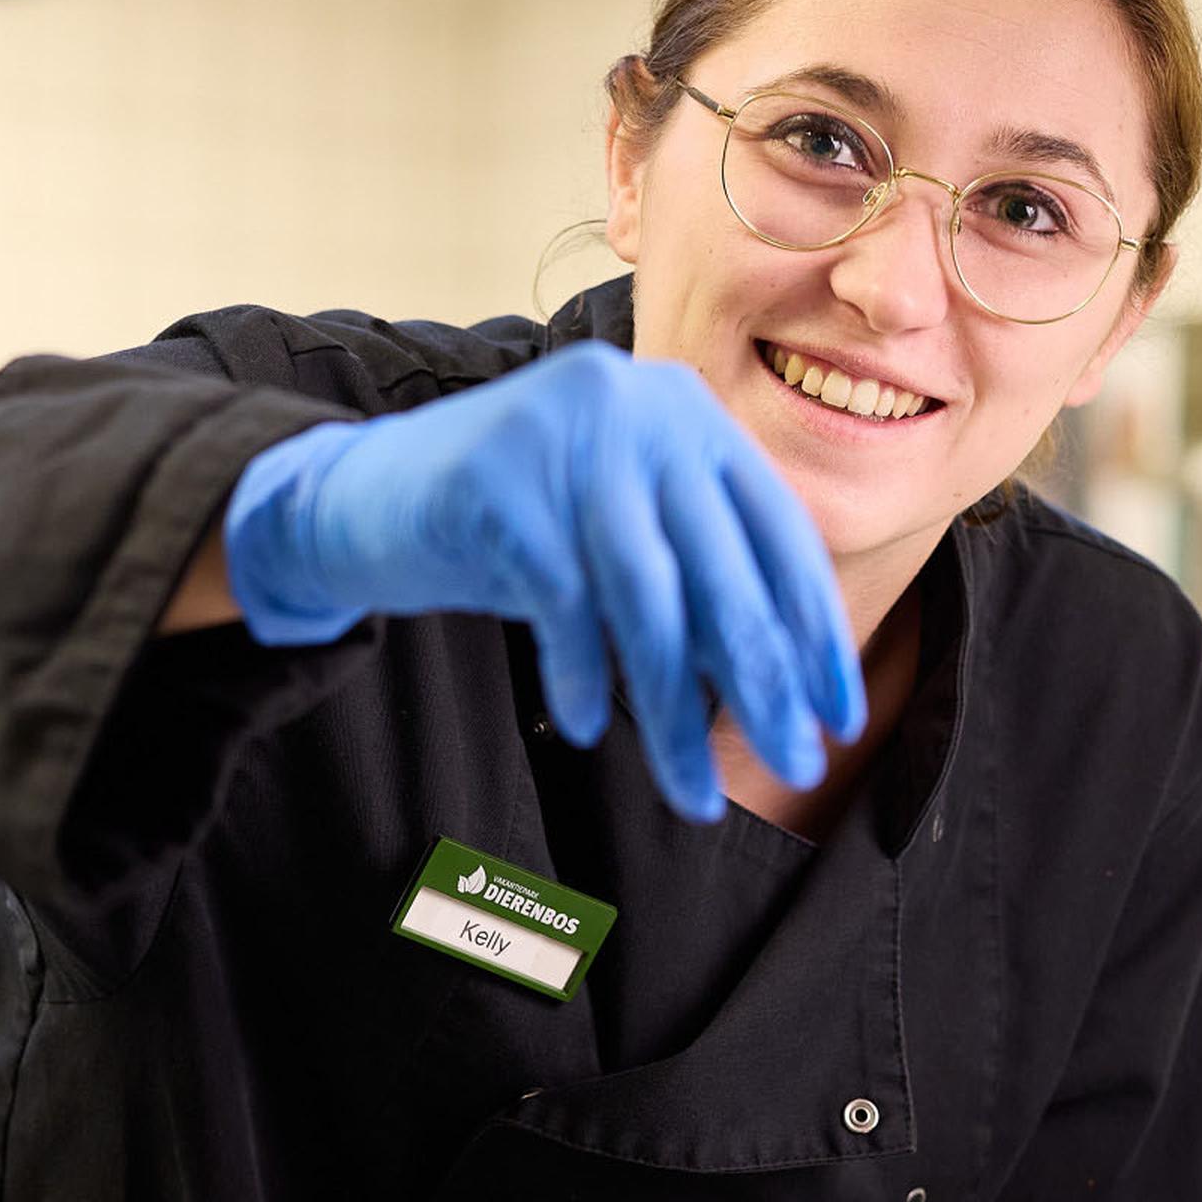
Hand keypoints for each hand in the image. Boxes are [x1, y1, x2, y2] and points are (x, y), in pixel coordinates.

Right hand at [219, 343, 864, 820]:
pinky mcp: (500, 482)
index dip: (815, 633)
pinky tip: (583, 724)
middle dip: (766, 685)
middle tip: (796, 764)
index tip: (838, 717)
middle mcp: (639, 408)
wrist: (362, 494)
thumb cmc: (511, 527)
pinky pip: (565, 606)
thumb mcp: (620, 531)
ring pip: (650, 603)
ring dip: (675, 712)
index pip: (779, 533)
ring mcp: (568, 439)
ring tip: (692, 793)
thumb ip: (697, 574)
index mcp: (688, 411)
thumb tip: (787, 684)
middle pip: (726, 574)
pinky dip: (580, 677)